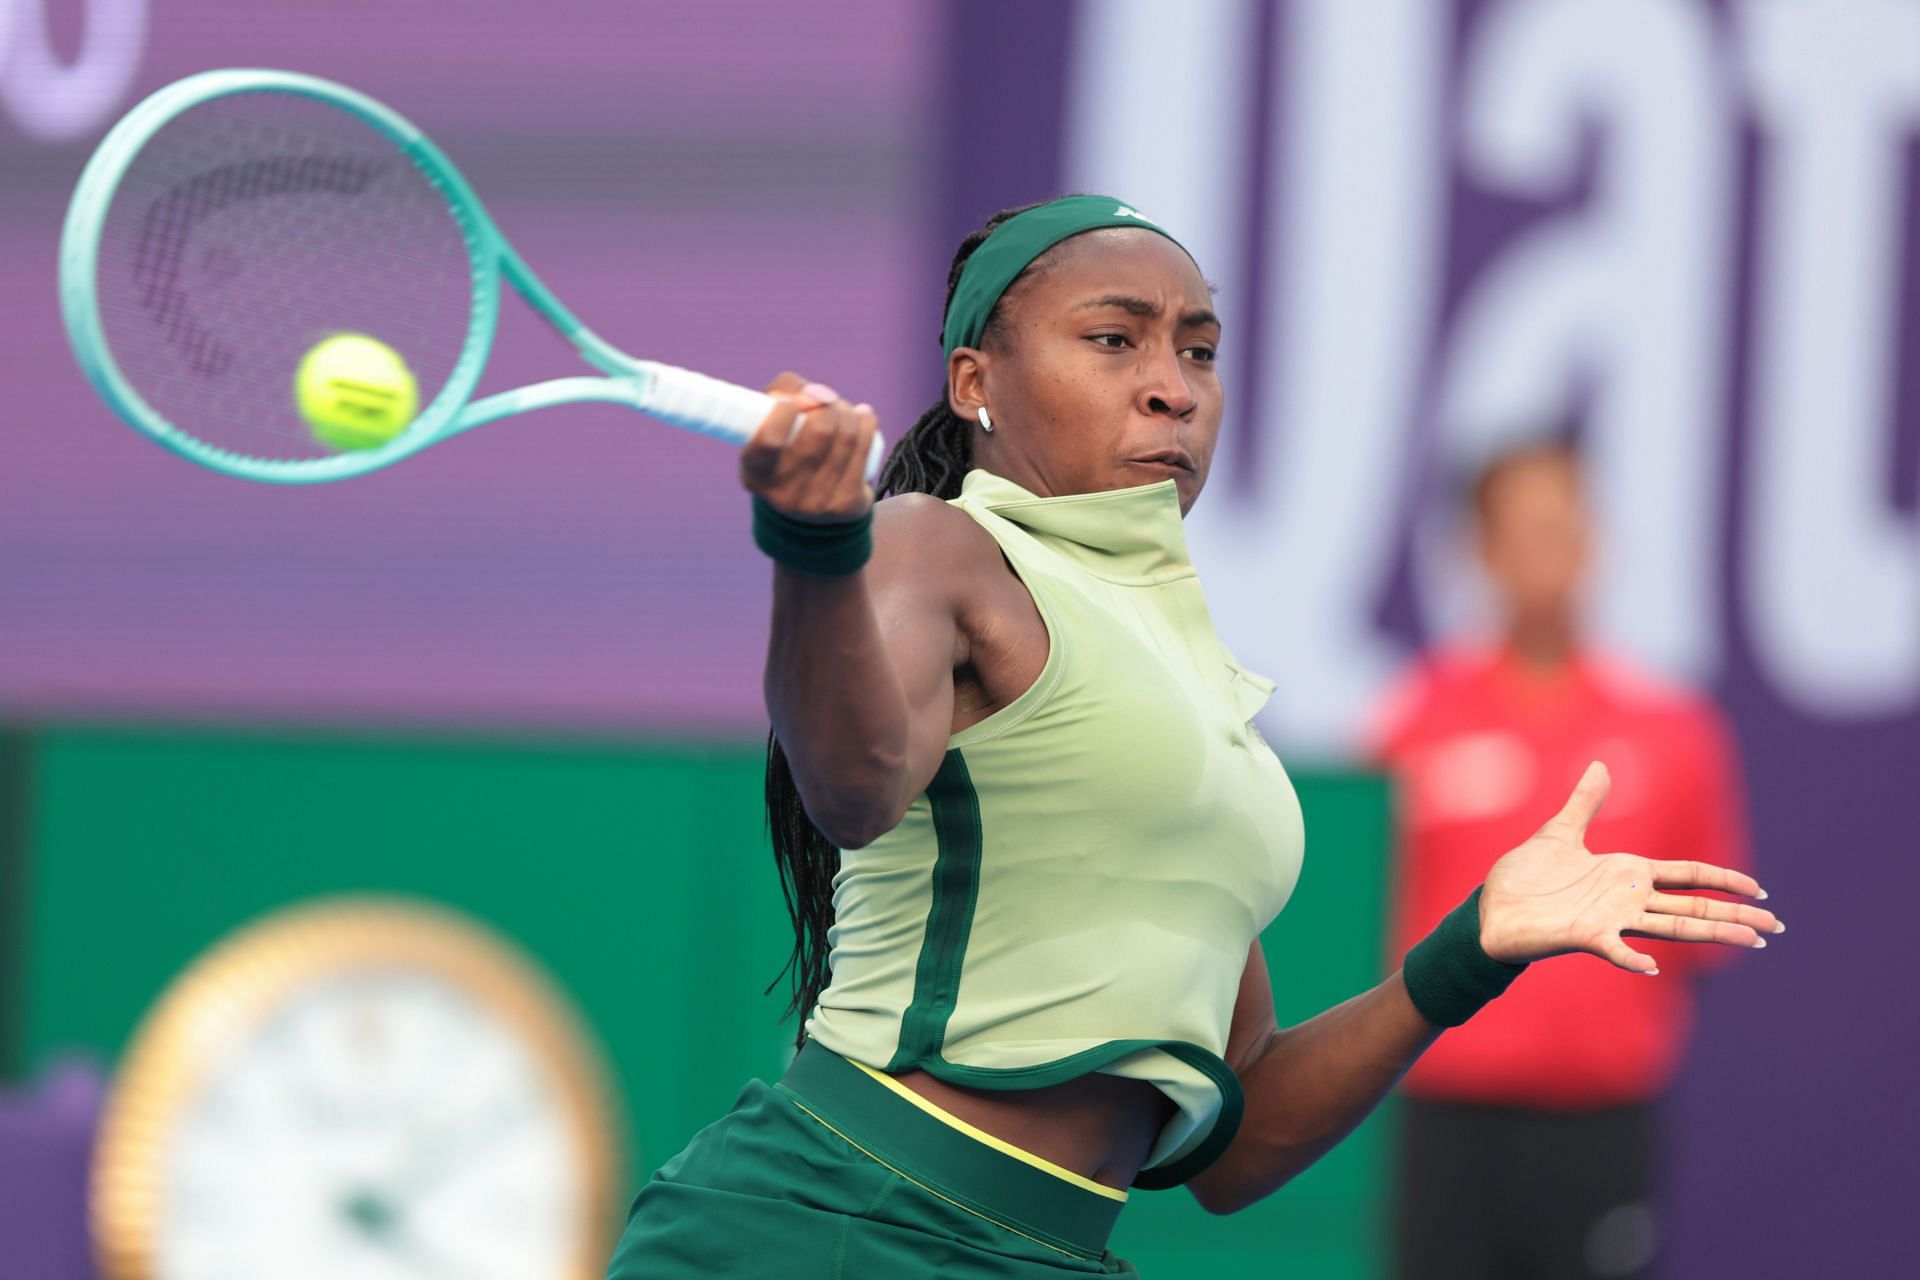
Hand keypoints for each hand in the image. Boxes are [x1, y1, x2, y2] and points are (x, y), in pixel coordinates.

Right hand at [740, 371, 878, 521]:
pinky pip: (865, 449)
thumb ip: (780, 393)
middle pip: (820, 431)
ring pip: (846, 436)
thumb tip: (813, 392)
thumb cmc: (785, 453)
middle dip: (828, 405)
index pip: (770, 439)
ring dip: (847, 411)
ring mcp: (818, 503)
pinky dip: (866, 423)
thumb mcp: (767, 428)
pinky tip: (863, 416)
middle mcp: (784, 494)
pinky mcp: (847, 504)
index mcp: (756, 474)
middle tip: (826, 402)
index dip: (785, 411)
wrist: (809, 513)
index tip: (792, 401)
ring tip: (842, 409)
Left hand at [1478, 762, 1781, 973]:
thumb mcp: (1559, 832)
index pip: (1686, 876)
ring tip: (1750, 941)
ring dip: (1710, 933)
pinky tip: (1653, 966)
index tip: (1759, 890)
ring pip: (1671, 928)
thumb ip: (1585, 803)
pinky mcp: (1584, 936)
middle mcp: (1626, 899)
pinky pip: (1614, 949)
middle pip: (1692, 907)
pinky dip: (1632, 957)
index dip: (1721, 880)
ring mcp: (1609, 919)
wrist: (1488, 908)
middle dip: (1735, 915)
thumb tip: (1600, 764)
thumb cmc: (1524, 877)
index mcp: (1626, 874)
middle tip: (1777, 928)